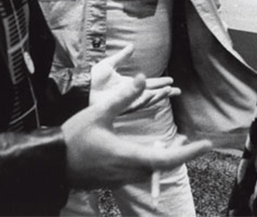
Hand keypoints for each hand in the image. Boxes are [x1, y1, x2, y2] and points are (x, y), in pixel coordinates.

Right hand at [61, 73, 211, 188]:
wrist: (51, 162)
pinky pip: (139, 172)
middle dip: (181, 154)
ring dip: (166, 158)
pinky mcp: (112, 179)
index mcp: (127, 155)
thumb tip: (142, 77)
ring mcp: (119, 178)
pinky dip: (152, 162)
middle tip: (194, 142)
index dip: (189, 153)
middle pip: (162, 167)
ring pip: (151, 171)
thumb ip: (123, 96)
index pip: (166, 160)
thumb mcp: (99, 112)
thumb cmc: (73, 137)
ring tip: (177, 142)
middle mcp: (127, 171)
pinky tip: (150, 150)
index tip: (205, 145)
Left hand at [90, 45, 179, 112]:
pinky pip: (136, 104)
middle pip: (151, 93)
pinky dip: (146, 100)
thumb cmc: (92, 78)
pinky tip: (154, 95)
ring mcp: (126, 101)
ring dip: (158, 95)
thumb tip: (132, 46)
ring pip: (146, 99)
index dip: (160, 81)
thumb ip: (122, 56)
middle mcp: (129, 94)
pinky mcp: (121, 106)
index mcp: (128, 84)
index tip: (171, 80)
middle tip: (178, 91)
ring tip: (169, 91)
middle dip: (164, 92)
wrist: (83, 87)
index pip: (148, 83)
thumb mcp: (109, 63)